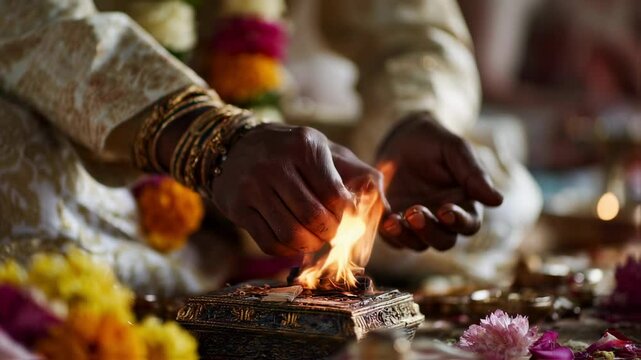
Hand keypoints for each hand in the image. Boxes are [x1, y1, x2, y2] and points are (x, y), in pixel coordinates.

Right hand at [210, 123, 382, 256]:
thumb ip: (360, 175)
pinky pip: (269, 243)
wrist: (235, 147)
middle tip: (329, 231)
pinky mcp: (237, 207)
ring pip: (292, 235)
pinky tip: (291, 238)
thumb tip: (388, 210)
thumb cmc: (293, 152)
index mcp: (305, 147)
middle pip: (315, 219)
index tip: (343, 218)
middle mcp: (276, 164)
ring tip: (312, 237)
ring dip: (308, 245)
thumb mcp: (326, 150)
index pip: (336, 198)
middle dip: (329, 234)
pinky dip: (286, 249)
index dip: (345, 217)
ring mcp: (253, 186)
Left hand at [377, 112, 502, 250]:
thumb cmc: (434, 142)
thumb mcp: (454, 150)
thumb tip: (497, 200)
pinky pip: (393, 238)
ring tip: (394, 221)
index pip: (469, 224)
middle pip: (443, 241)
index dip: (459, 221)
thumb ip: (473, 174)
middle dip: (430, 231)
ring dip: (407, 236)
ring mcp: (417, 225)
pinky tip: (383, 220)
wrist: (400, 138)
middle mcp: (442, 221)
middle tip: (415, 211)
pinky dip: (388, 233)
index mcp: (464, 205)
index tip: (446, 211)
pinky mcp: (395, 224)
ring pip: (418, 244)